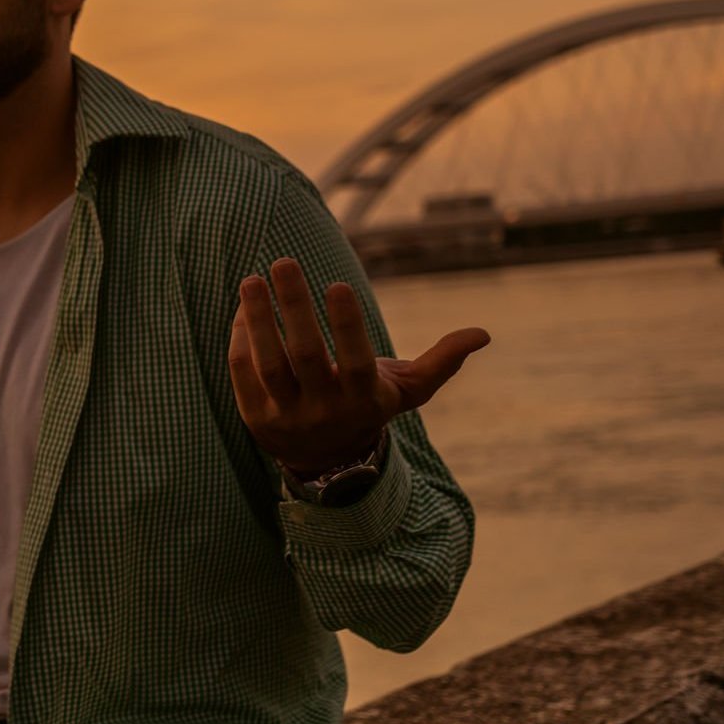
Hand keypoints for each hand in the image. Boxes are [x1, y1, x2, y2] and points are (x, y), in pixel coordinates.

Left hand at [229, 257, 489, 476]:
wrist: (325, 461)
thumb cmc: (368, 407)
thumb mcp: (406, 390)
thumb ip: (440, 361)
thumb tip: (483, 333)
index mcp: (362, 398)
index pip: (355, 360)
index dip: (347, 324)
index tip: (339, 282)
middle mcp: (324, 409)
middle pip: (304, 355)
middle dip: (293, 306)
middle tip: (283, 261)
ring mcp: (286, 414)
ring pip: (268, 363)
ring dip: (257, 319)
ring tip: (252, 280)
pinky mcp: (254, 416)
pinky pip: (243, 373)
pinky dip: (240, 339)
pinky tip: (243, 308)